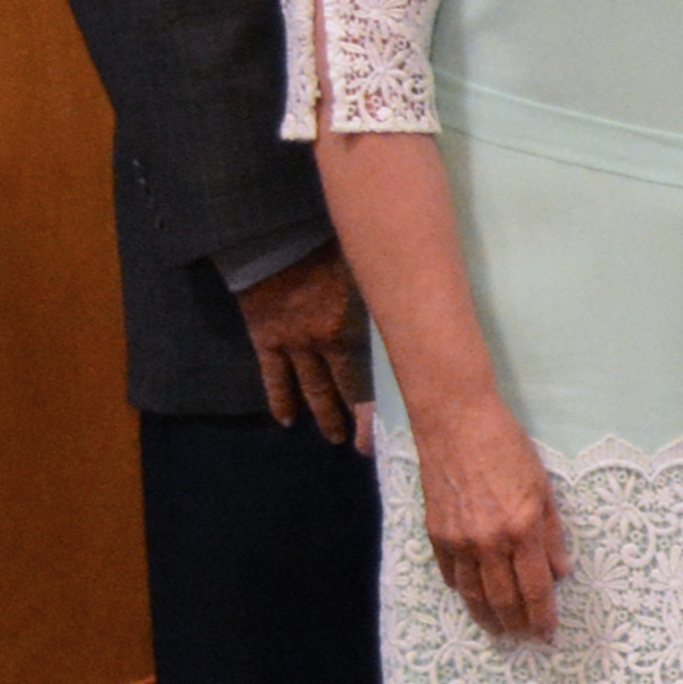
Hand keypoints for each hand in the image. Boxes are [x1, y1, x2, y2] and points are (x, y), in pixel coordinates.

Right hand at [238, 254, 371, 448]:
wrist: (274, 237)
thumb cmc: (328, 248)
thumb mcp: (366, 274)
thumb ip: (382, 301)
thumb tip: (417, 315)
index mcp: (351, 331)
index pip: (371, 380)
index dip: (378, 411)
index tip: (389, 431)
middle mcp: (323, 346)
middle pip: (343, 391)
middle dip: (356, 421)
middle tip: (366, 446)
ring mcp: (292, 345)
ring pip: (310, 389)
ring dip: (323, 414)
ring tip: (335, 438)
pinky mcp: (265, 339)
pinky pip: (272, 376)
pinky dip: (278, 399)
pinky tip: (286, 420)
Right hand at [407, 390, 562, 639]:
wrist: (455, 423)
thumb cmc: (508, 448)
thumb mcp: (544, 488)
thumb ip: (552, 535)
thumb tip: (560, 573)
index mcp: (522, 530)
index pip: (536, 588)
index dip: (543, 616)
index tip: (548, 634)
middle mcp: (488, 542)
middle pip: (503, 599)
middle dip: (517, 625)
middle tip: (525, 639)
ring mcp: (458, 540)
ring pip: (473, 594)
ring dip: (487, 616)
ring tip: (499, 629)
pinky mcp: (435, 533)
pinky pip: (450, 574)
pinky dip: (463, 591)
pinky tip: (472, 598)